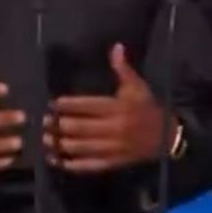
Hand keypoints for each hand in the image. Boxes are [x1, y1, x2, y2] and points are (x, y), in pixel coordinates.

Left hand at [44, 43, 167, 173]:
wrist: (167, 137)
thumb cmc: (147, 108)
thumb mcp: (137, 86)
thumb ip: (123, 68)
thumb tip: (116, 46)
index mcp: (118, 108)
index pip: (88, 106)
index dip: (68, 105)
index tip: (53, 104)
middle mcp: (114, 129)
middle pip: (80, 128)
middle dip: (59, 125)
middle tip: (44, 122)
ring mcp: (112, 148)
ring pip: (81, 148)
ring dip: (60, 144)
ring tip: (46, 139)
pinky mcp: (112, 163)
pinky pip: (88, 165)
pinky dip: (71, 164)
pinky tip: (56, 160)